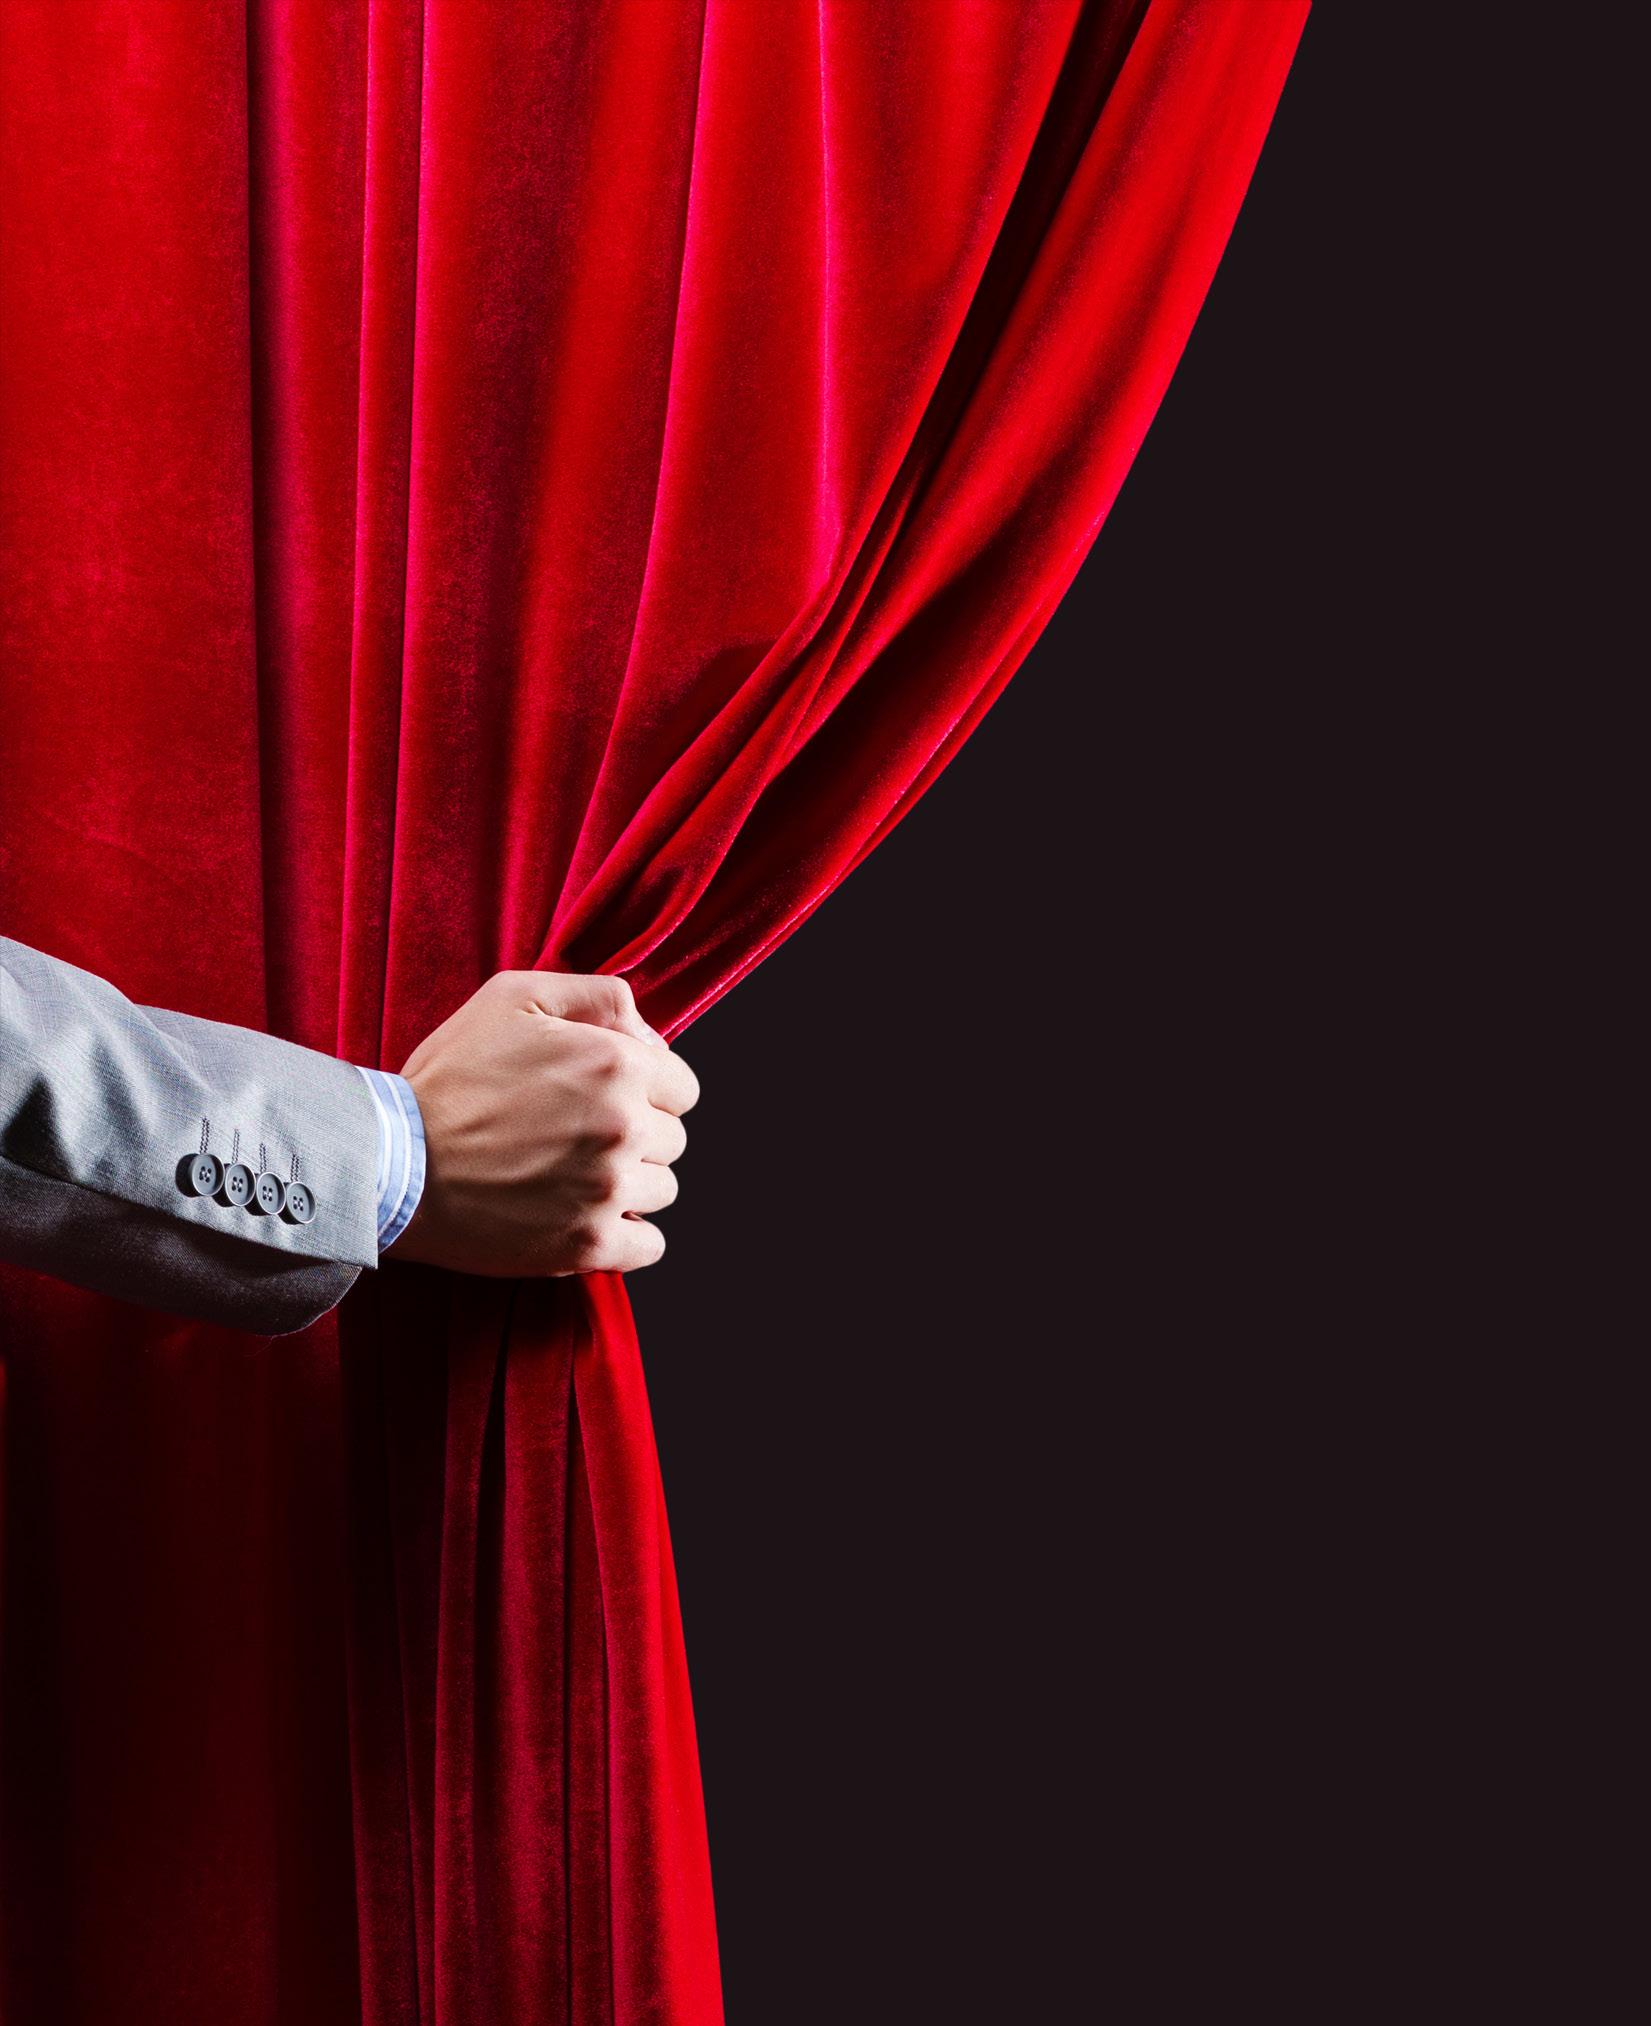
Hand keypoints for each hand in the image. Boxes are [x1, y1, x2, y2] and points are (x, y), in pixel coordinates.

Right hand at [390, 970, 698, 1277]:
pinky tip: (588, 1219)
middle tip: (578, 1137)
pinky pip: (649, 1246)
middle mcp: (624, 1126)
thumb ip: (597, 995)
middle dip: (637, 1136)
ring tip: (572, 1177)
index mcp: (617, 1065)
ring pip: (663, 1190)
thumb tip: (652, 1034)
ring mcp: (608, 1189)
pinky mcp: (588, 1244)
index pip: (682, 1086)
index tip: (604, 1100)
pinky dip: (628, 1237)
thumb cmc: (449, 1078)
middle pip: (673, 1139)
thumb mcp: (514, 997)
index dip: (647, 1090)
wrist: (392, 1161)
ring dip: (629, 1185)